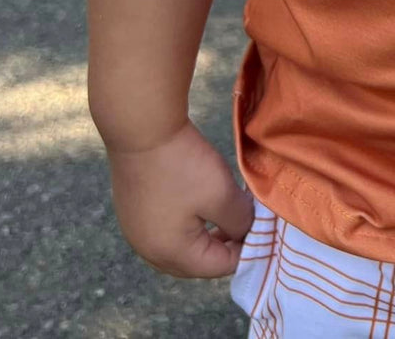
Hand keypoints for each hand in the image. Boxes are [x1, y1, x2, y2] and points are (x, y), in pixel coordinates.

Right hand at [106, 119, 254, 277]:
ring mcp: (136, 231)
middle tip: (246, 222)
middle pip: (197, 262)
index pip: (219, 267)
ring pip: (181, 246)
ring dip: (206, 234)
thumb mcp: (222, 195)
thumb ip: (240, 222)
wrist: (141, 128)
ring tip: (227, 212)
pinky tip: (199, 202)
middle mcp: (148, 250)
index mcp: (170, 253)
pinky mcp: (132, 212)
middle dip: (225, 246)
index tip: (262, 226)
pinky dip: (187, 223)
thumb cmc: (182, 165)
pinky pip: (166, 230)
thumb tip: (245, 231)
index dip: (246, 248)